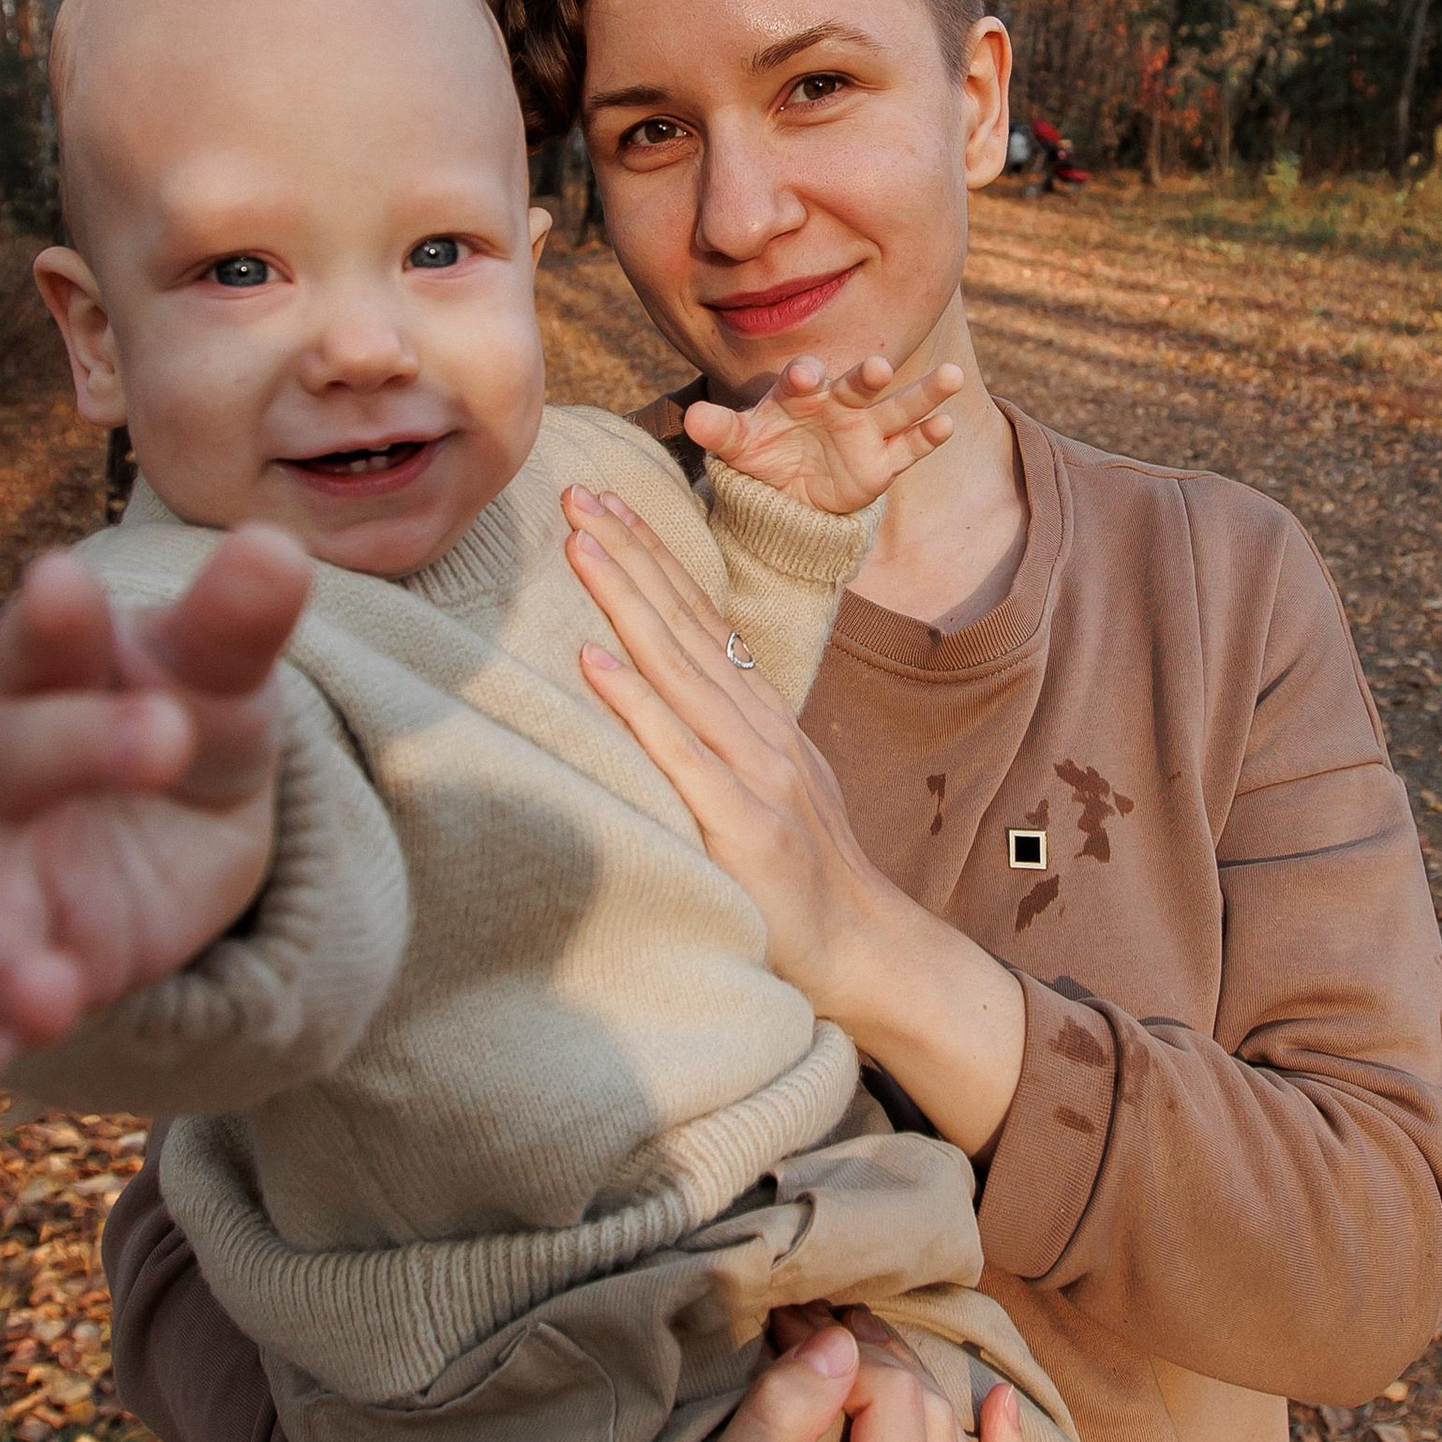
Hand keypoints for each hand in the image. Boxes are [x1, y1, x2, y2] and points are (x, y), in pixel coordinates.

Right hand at [0, 525, 310, 1123]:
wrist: (164, 811)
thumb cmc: (180, 708)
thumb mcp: (225, 673)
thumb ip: (240, 623)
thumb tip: (279, 548)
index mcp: (48, 671)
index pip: (47, 638)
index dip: (58, 617)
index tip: (68, 583)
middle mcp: (6, 769)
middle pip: (20, 758)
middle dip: (84, 749)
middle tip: (167, 738)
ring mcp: (4, 873)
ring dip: (1, 956)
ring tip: (41, 994)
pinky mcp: (20, 959)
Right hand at [372, 1310, 1027, 1441]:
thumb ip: (778, 1420)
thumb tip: (843, 1341)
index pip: (897, 1411)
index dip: (848, 1352)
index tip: (793, 1321)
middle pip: (936, 1438)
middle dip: (880, 1370)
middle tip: (816, 1328)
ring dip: (915, 1409)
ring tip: (854, 1362)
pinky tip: (998, 1408)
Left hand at [563, 489, 1028, 1151]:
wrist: (865, 950)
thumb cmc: (799, 877)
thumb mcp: (769, 787)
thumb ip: (725, 739)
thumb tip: (665, 693)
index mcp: (762, 718)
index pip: (700, 619)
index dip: (653, 557)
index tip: (604, 504)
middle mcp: (760, 731)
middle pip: (686, 625)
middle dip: (630, 552)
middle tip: (576, 491)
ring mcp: (755, 776)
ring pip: (680, 669)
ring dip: (627, 599)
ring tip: (580, 544)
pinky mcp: (743, 828)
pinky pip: (680, 755)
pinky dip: (636, 703)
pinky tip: (594, 659)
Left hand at [687, 351, 962, 518]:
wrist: (788, 493)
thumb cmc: (763, 453)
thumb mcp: (738, 444)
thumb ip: (720, 429)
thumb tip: (691, 419)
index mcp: (801, 392)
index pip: (804, 377)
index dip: (804, 376)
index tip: (805, 378)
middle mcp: (839, 402)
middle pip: (858, 383)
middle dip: (868, 376)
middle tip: (878, 368)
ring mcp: (866, 429)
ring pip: (900, 406)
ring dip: (925, 393)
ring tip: (951, 376)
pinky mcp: (883, 460)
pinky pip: (910, 446)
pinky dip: (929, 436)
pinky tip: (948, 424)